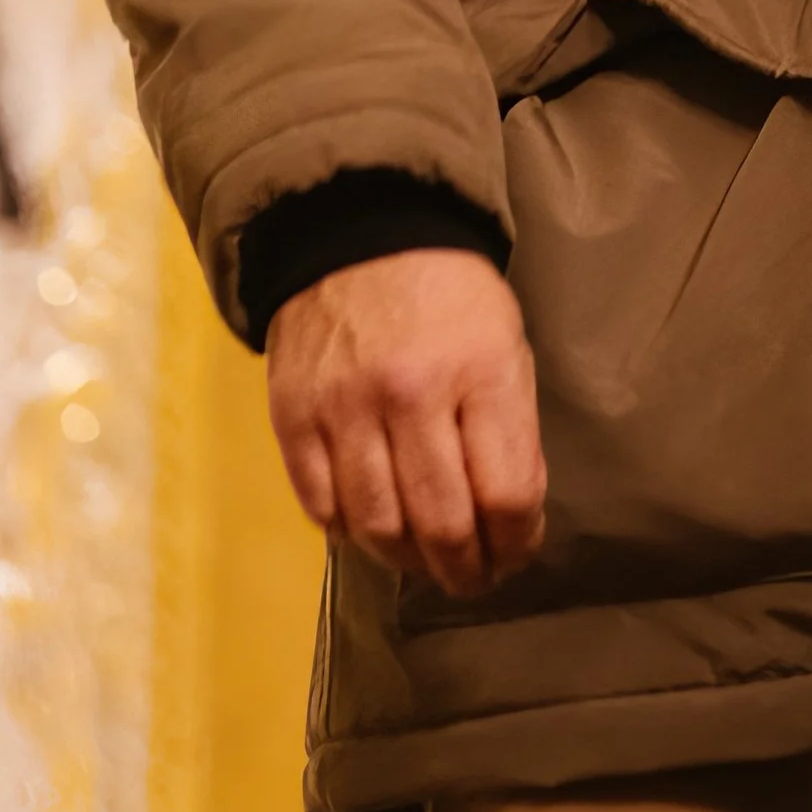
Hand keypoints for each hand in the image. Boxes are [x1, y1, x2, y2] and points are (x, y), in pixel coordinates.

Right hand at [266, 249, 545, 597]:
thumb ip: (509, 430)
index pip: (507, 493)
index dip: (517, 543)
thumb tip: (509, 521)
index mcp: (481, 370)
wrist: (360, 231)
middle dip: (466, 571)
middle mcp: (412, 393)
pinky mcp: (294, 417)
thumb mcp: (505, 345)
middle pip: (443, 524)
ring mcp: (346, 407)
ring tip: (425, 563)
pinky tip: (373, 527)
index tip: (516, 554)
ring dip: (408, 563)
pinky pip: (322, 508)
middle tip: (474, 580)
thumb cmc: (450, 298)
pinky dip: (351, 533)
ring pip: (379, 528)